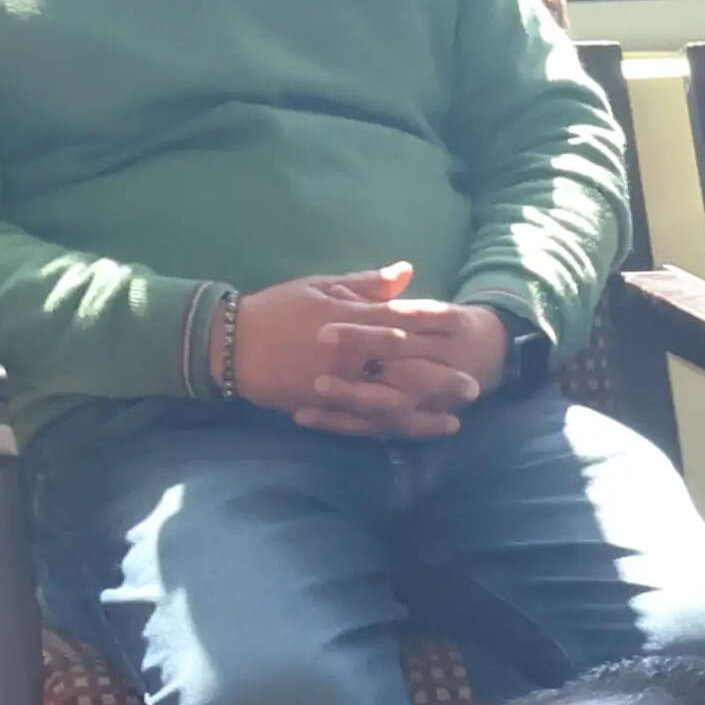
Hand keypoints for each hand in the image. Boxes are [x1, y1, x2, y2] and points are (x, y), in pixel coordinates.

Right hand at [234, 269, 491, 440]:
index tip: (465, 326)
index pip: (400, 319)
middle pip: (402, 365)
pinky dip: (390, 427)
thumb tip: (406, 271)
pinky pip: (363, 420)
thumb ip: (366, 285)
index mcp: (349, 318)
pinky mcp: (322, 405)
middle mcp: (347, 352)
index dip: (435, 323)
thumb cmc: (276, 310)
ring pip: (389, 400)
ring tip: (457, 419)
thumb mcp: (320, 288)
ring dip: (424, 411)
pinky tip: (414, 433)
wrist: (228, 344)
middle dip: (440, 375)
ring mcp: (336, 382)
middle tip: (476, 383)